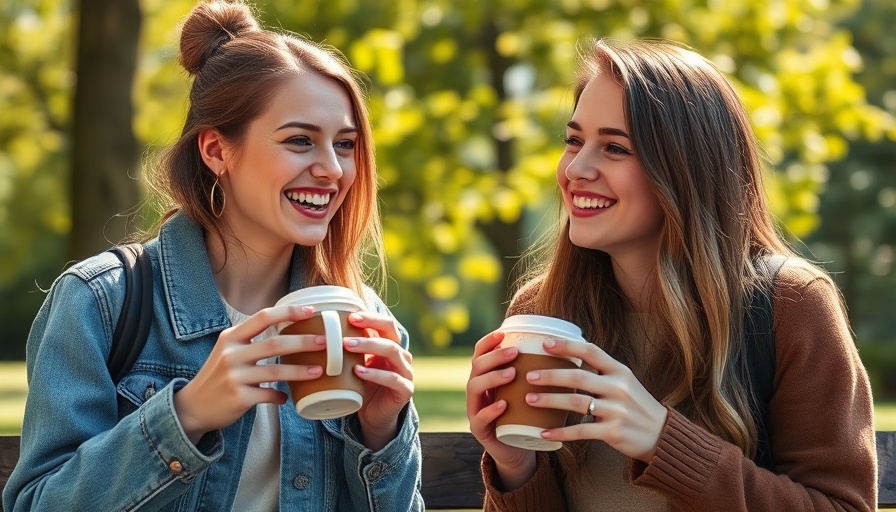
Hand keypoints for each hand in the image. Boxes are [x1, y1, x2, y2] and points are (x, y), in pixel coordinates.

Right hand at [173, 304, 324, 443]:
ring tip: (319, 370)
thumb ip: (252, 340)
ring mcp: (234, 377)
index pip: (263, 317)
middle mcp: (231, 354)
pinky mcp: (239, 398)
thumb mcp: (228, 351)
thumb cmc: (218, 376)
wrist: (192, 407)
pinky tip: (288, 398)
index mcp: (231, 337)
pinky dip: (281, 397)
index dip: (288, 312)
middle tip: (324, 342)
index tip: (310, 311)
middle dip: (303, 342)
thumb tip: (290, 331)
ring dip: (300, 371)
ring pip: (275, 372)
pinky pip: (268, 396)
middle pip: (274, 344)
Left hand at [344, 311, 413, 450]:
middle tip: (348, 326)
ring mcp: (406, 372)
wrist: (374, 417)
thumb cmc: (362, 387)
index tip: (350, 316)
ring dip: (369, 346)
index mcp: (391, 346)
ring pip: (392, 351)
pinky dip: (375, 373)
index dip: (370, 317)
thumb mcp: (354, 365)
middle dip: (370, 326)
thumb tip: (318, 330)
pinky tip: (358, 371)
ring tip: (347, 346)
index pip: (386, 324)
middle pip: (391, 333)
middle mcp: (401, 356)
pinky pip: (393, 378)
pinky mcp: (405, 390)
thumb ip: (347, 350)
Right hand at [466, 330, 536, 489]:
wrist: (517, 448)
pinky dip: (490, 410)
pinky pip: (479, 418)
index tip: (503, 333)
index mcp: (485, 377)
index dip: (488, 342)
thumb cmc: (524, 414)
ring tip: (512, 374)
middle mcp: (476, 390)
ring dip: (492, 377)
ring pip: (474, 387)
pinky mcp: (479, 430)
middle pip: (476, 366)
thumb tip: (562, 348)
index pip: (480, 354)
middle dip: (494, 357)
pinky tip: (503, 404)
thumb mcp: (526, 390)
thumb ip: (534, 372)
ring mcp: (474, 410)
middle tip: (515, 352)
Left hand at [529, 338, 667, 461]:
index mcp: (619, 370)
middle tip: (529, 376)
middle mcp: (618, 387)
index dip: (567, 346)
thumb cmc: (635, 404)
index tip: (544, 344)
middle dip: (551, 375)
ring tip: (530, 400)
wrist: (661, 434)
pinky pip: (581, 431)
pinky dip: (560, 432)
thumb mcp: (624, 381)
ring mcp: (616, 410)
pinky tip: (543, 432)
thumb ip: (601, 370)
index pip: (590, 351)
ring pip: (577, 403)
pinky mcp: (613, 432)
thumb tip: (568, 355)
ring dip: (550, 401)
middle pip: (578, 377)